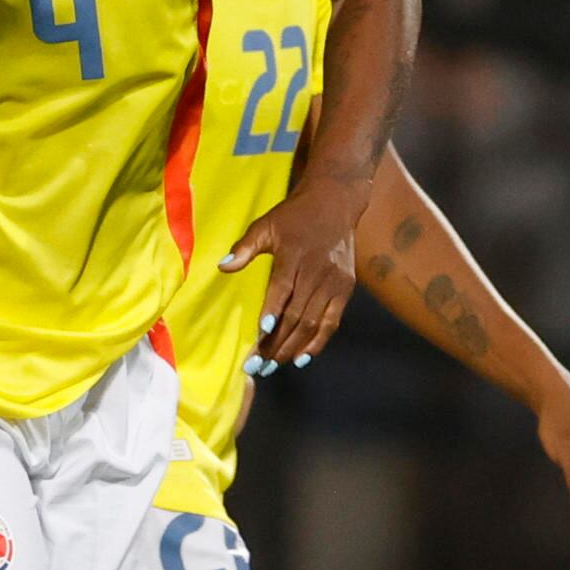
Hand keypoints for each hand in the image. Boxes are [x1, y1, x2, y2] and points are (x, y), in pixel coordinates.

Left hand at [221, 178, 361, 372]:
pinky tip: (303, 357)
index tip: (260, 336)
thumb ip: (245, 248)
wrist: (334, 204)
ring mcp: (334, 283)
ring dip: (294, 347)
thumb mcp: (266, 225)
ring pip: (313, 323)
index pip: (281, 291)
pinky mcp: (346, 290)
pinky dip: (318, 342)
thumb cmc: (294, 216)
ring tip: (275, 365)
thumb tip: (223, 266)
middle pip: (297, 315)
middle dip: (277, 342)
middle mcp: (316, 272)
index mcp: (294, 257)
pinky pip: (332, 322)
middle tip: (259, 363)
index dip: (271, 314)